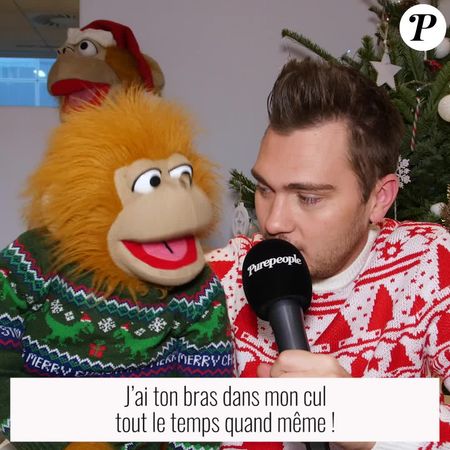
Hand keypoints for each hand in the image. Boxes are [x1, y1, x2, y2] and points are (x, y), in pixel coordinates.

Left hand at [257, 350, 374, 449]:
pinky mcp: (329, 419)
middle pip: (281, 378)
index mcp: (325, 362)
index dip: (278, 372)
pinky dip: (294, 423)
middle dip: (279, 390)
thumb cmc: (345, 400)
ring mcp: (329, 396)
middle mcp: (328, 375)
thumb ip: (288, 371)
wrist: (373, 424)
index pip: (283, 359)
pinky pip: (296, 420)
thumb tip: (261, 368)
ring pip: (285, 399)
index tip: (284, 381)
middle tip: (294, 398)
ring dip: (285, 407)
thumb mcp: (318, 377)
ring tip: (302, 410)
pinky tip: (307, 421)